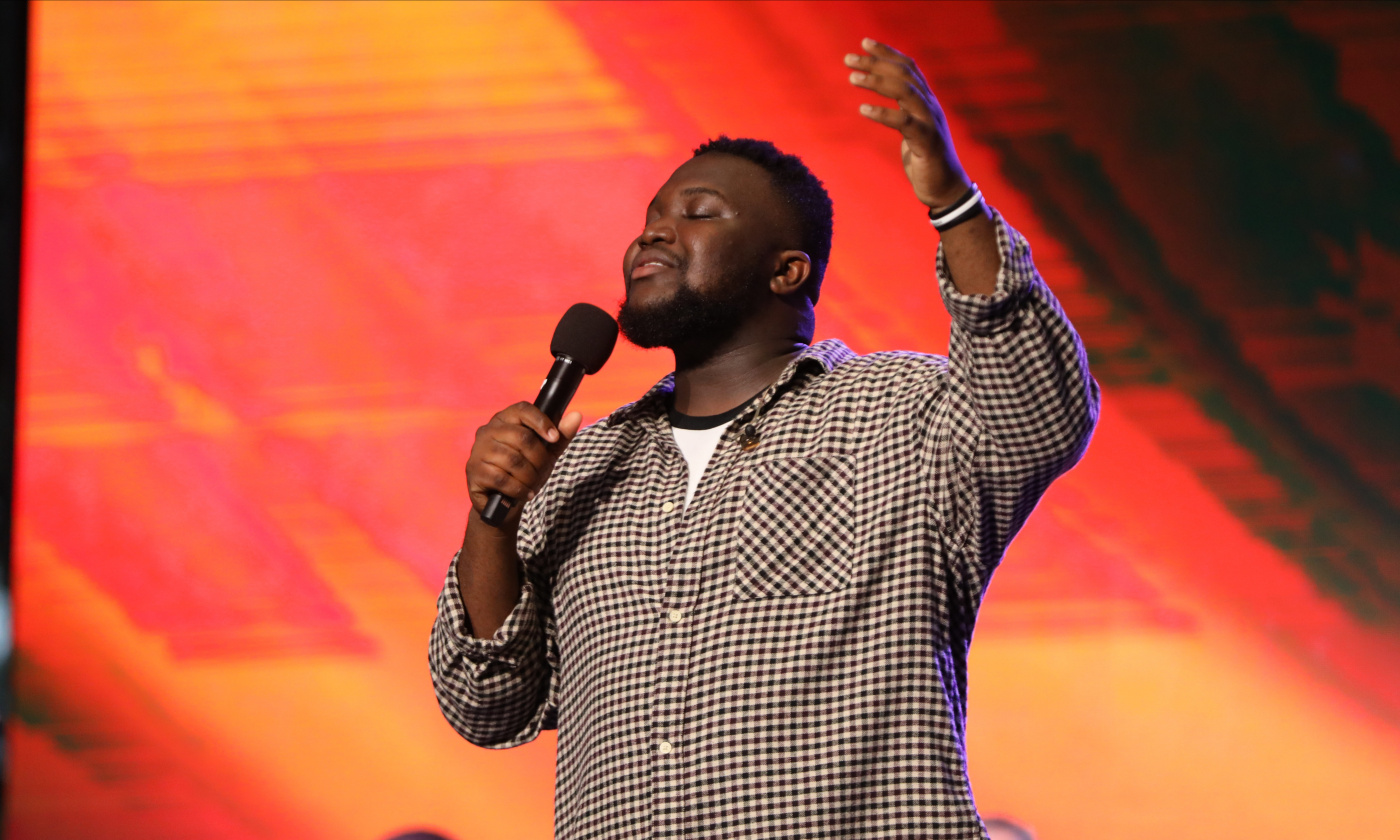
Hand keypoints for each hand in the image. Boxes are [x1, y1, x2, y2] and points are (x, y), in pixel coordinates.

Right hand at [466, 403, 582, 527]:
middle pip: (522, 438)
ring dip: (530, 477)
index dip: (541, 422)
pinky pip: (502, 479)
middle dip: (539, 459)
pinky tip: (524, 494)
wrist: (504, 502)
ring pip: (513, 460)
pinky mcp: (474, 471)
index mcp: (505, 419)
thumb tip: (576, 415)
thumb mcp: (546, 454)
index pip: (523, 409)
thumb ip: (560, 437)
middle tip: (542, 471)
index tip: (554, 438)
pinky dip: (519, 489)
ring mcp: (478, 450)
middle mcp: (488, 430)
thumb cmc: (525, 472)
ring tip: (533, 485)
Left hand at [846, 38, 971, 209]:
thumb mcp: (913, 129)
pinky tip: (863, 110)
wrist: (946, 189)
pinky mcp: (926, 142)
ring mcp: (930, 122)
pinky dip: (883, 113)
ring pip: (904, 91)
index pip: (908, 67)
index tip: (864, 43)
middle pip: (903, 74)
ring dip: (877, 82)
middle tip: (849, 58)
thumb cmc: (926, 159)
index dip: (887, 53)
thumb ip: (903, 110)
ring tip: (852, 78)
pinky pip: (903, 122)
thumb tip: (883, 98)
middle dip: (875, 63)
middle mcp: (930, 106)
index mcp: (926, 101)